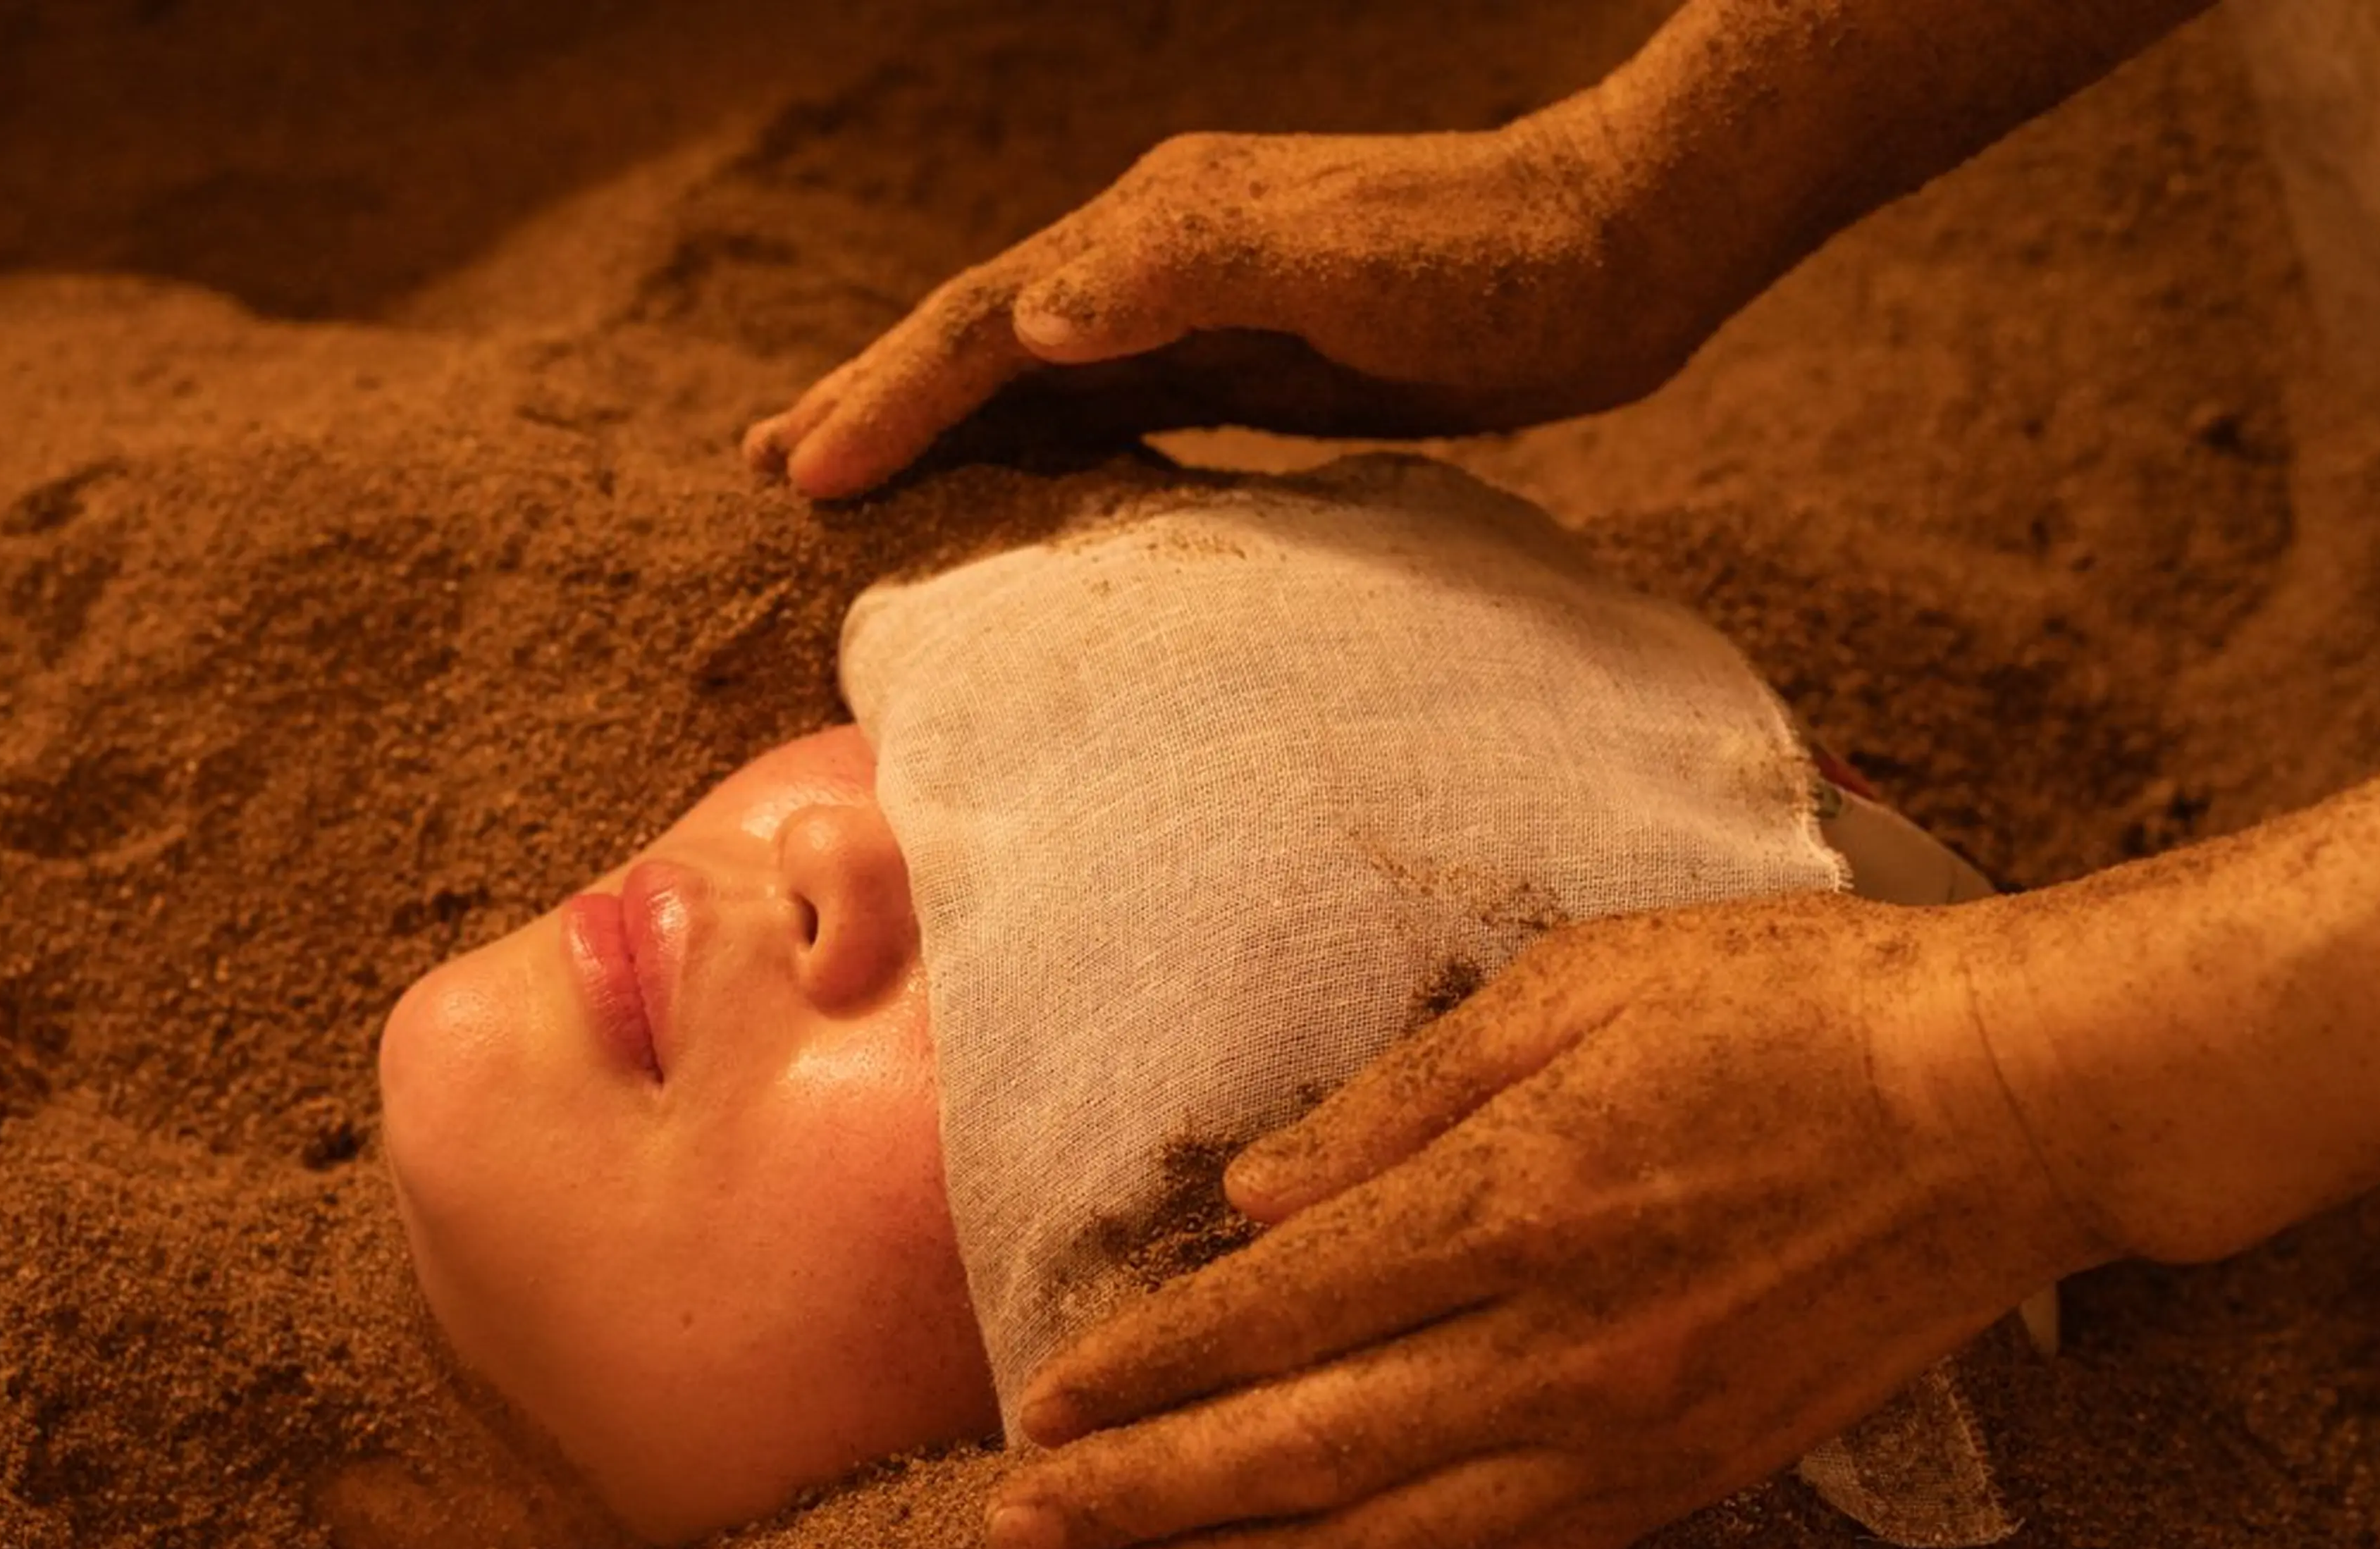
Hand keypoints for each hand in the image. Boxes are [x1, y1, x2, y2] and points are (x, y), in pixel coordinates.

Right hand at [744, 106, 1722, 499]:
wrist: (1616, 247)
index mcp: (1158, 235)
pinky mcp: (1246, 358)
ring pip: (1031, 376)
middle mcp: (1158, 261)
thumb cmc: (1490, 261)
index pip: (986, 324)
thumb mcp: (1344, 262)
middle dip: (871, 400)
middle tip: (764, 466)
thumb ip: (1190, 268)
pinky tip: (1010, 482)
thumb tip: (1037, 317)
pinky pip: (1105, 410)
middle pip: (980, 339)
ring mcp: (1198, 308)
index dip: (889, 398)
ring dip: (933, 422)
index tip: (799, 474)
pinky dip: (1031, 444)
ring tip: (843, 471)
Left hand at [984, 894, 2102, 1548]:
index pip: (1273, 1311)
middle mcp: (1551, 1342)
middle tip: (1014, 1538)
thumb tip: (1252, 1195)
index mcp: (1510, 1198)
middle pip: (1297, 1450)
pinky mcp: (1688, 1477)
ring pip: (1386, 1541)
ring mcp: (1623, 1429)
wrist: (2008, 1103)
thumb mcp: (1574, 984)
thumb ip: (1395, 1101)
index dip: (1144, 1367)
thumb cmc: (1786, 1006)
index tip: (1042, 1405)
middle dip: (1140, 1500)